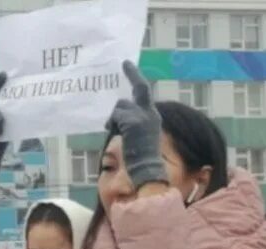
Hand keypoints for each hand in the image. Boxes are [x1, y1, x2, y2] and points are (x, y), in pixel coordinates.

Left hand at [106, 61, 165, 187]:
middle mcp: (151, 113)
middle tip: (125, 62)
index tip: (127, 66)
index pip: (144, 94)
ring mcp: (143, 116)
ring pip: (120, 106)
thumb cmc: (140, 158)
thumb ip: (129, 123)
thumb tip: (113, 118)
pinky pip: (115, 117)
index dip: (136, 78)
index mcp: (153, 116)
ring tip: (116, 130)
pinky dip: (112, 124)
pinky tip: (117, 133)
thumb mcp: (136, 137)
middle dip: (133, 73)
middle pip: (139, 89)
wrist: (145, 168)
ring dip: (114, 118)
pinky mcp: (133, 122)